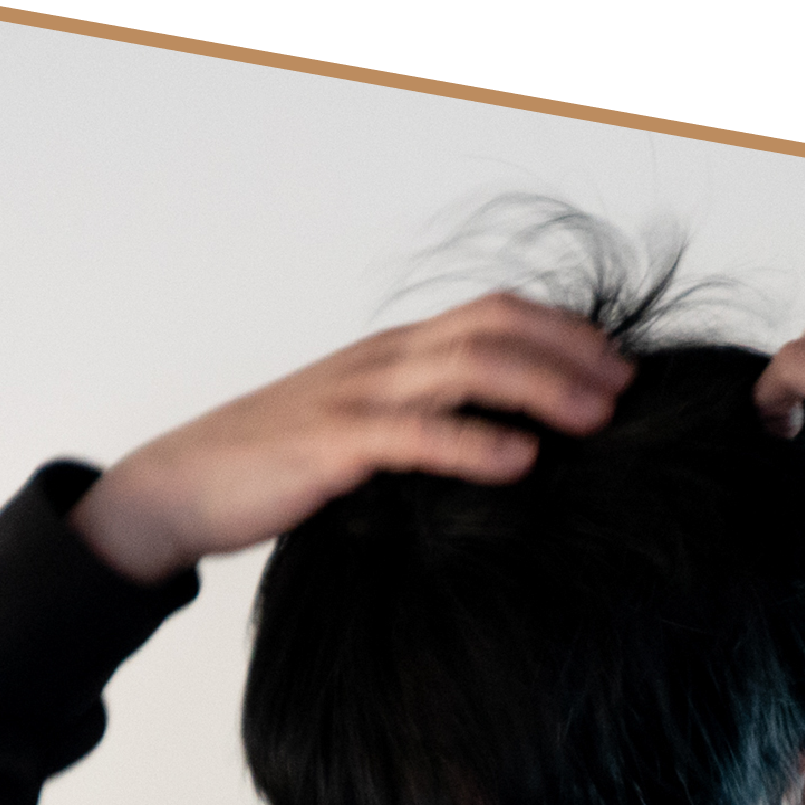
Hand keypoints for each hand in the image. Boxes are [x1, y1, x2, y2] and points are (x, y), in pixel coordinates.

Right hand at [70, 292, 634, 583]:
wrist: (175, 489)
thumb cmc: (268, 474)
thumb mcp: (356, 443)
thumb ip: (416, 435)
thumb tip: (493, 466)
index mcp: (389, 355)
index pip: (491, 314)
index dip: (561, 332)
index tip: (616, 368)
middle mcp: (380, 361)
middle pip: (493, 326)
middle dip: (570, 353)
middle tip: (628, 393)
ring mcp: (355, 396)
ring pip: (466, 367)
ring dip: (542, 387)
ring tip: (596, 420)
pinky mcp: (331, 445)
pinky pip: (415, 434)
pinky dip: (474, 443)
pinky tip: (521, 462)